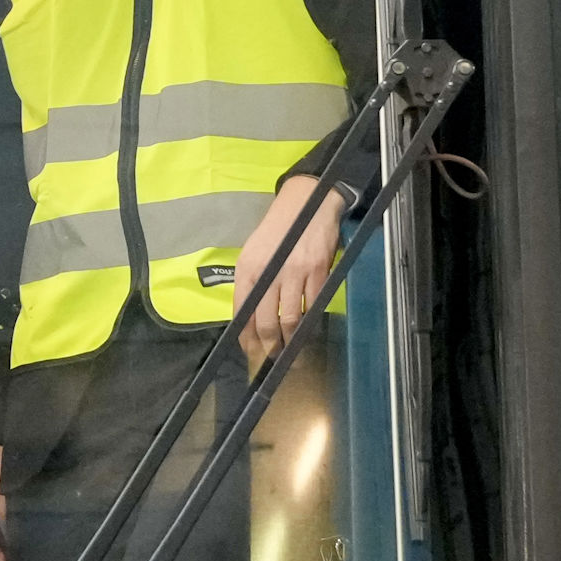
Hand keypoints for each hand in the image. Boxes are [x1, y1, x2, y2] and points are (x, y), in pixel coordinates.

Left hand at [235, 181, 349, 369]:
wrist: (305, 202)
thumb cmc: (277, 230)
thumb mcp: (254, 252)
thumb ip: (251, 282)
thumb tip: (250, 318)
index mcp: (248, 267)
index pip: (242, 311)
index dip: (246, 337)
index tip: (249, 351)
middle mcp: (269, 271)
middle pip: (266, 321)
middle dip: (268, 346)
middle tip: (271, 358)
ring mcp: (295, 272)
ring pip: (290, 319)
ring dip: (290, 340)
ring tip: (290, 351)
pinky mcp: (317, 271)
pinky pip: (313, 306)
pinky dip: (310, 322)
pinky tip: (307, 330)